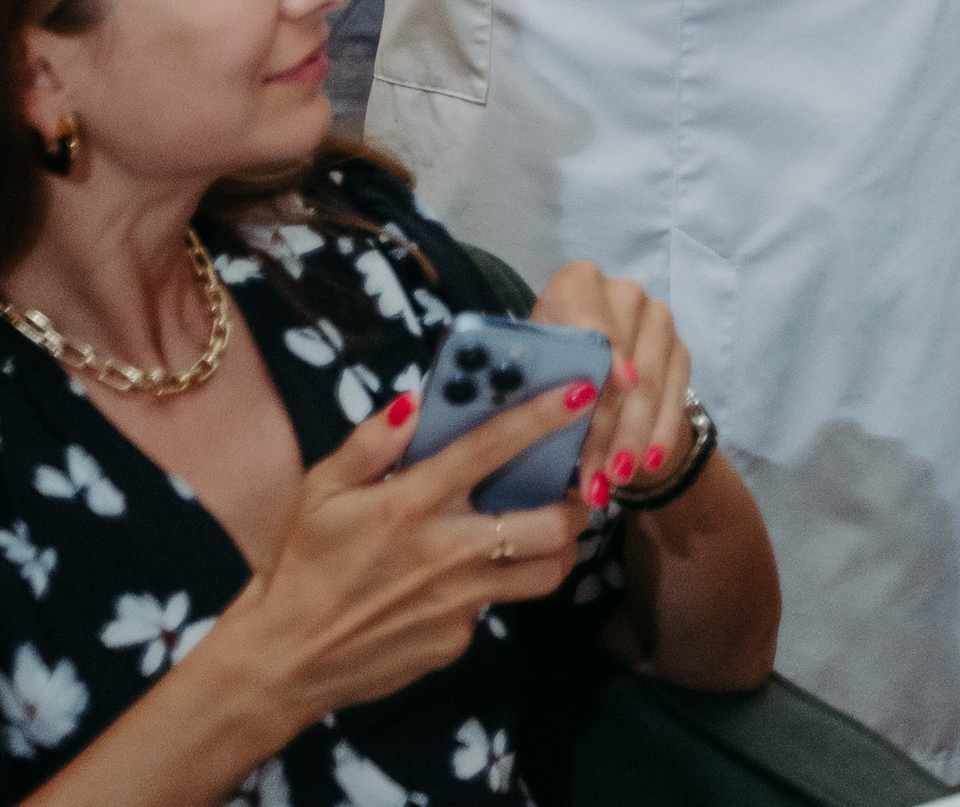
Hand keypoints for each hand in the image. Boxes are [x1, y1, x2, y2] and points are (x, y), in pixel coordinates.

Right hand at [228, 378, 587, 729]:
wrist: (281, 662)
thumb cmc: (302, 564)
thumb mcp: (321, 491)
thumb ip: (371, 443)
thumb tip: (417, 401)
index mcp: (412, 503)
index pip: (492, 447)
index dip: (544, 417)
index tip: (583, 393)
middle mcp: (446, 551)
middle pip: (550, 525)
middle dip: (575, 502)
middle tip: (571, 486)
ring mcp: (457, 603)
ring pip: (544, 574)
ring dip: (556, 548)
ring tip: (546, 529)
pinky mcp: (456, 642)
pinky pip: (495, 608)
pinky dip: (494, 588)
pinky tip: (468, 578)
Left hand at [533, 262, 693, 516]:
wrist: (591, 376)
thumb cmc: (546, 374)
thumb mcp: (535, 373)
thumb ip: (542, 380)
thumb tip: (548, 410)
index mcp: (576, 284)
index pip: (588, 316)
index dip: (592, 353)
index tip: (590, 393)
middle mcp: (622, 291)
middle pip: (618, 361)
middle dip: (604, 425)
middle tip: (594, 475)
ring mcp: (658, 318)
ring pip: (648, 383)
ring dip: (631, 437)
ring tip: (615, 481)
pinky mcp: (680, 348)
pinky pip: (676, 394)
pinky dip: (660, 434)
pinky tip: (649, 464)